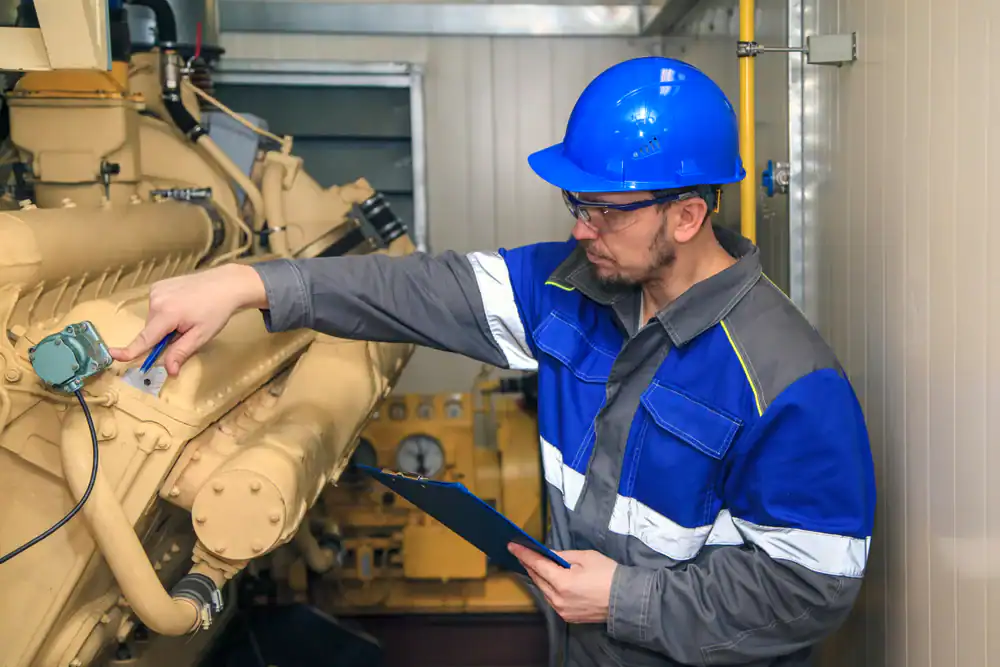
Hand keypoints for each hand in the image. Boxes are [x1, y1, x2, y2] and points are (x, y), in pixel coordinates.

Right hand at [108, 263, 267, 375]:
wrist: (226, 284)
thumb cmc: (216, 311)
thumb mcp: (201, 336)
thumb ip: (181, 352)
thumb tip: (169, 371)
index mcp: (167, 314)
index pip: (145, 338)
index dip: (131, 350)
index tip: (115, 356)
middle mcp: (156, 300)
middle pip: (151, 330)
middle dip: (163, 337)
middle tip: (186, 331)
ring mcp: (156, 290)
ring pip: (153, 319)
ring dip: (165, 324)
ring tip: (187, 315)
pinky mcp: (159, 285)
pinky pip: (156, 307)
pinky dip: (165, 312)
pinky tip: (183, 306)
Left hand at [508, 543, 616, 623]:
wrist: (625, 599)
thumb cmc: (608, 574)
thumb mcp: (586, 557)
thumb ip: (563, 556)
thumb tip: (549, 555)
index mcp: (562, 582)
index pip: (537, 565)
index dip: (523, 554)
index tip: (512, 545)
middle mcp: (558, 599)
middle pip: (538, 579)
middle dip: (530, 565)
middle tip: (523, 553)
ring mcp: (563, 610)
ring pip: (544, 591)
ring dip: (539, 577)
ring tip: (536, 565)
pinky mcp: (568, 617)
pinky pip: (552, 600)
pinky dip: (549, 589)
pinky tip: (550, 580)